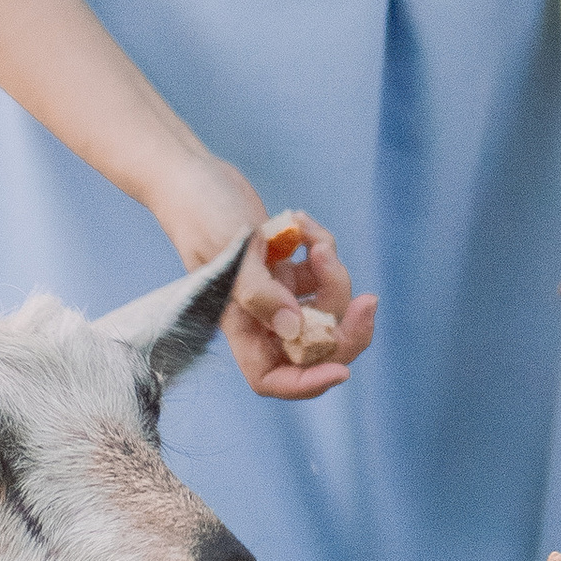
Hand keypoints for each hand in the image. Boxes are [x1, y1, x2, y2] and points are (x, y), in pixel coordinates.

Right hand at [149, 155, 377, 401]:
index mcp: (239, 325)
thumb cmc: (199, 213)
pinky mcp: (286, 266)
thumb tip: (294, 329)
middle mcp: (260, 315)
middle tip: (368, 301)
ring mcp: (276, 290)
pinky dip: (322, 248)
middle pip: (314, 347)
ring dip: (332, 273)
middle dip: (345, 327)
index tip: (340, 371)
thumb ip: (260, 293)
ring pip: (325, 306)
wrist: (192, 176)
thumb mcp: (230, 251)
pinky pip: (320, 271)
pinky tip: (302, 222)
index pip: (272, 377)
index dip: (306, 383)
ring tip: (314, 239)